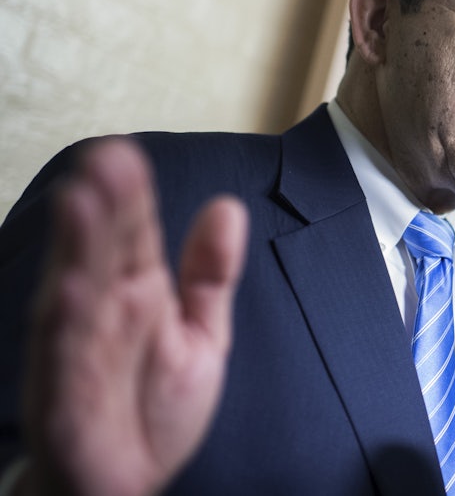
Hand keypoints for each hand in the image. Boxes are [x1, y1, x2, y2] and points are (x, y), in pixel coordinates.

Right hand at [22, 138, 247, 495]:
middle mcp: (104, 315)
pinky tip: (68, 293)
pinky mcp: (66, 402)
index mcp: (138, 293)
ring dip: (77, 250)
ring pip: (77, 294)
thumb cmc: (154, 407)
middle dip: (103, 208)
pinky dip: (66, 329)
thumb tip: (227, 208)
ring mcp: (81, 356)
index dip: (131, 196)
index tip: (124, 153)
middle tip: (105, 160)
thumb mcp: (201, 334)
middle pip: (102, 253)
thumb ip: (211, 275)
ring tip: (81, 203)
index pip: (133, 234)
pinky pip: (65, 363)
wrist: (129, 482)